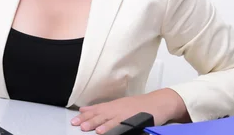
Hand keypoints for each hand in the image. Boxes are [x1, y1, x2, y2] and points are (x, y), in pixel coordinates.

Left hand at [70, 89, 187, 133]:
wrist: (159, 103)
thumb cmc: (141, 106)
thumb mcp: (122, 105)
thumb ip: (106, 108)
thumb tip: (87, 109)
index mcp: (115, 105)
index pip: (97, 109)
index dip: (85, 114)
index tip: (74, 118)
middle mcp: (117, 108)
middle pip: (99, 114)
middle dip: (86, 119)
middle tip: (75, 123)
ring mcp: (124, 114)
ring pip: (106, 119)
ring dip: (95, 123)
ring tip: (84, 128)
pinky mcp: (132, 120)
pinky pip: (118, 125)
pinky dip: (109, 128)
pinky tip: (101, 131)